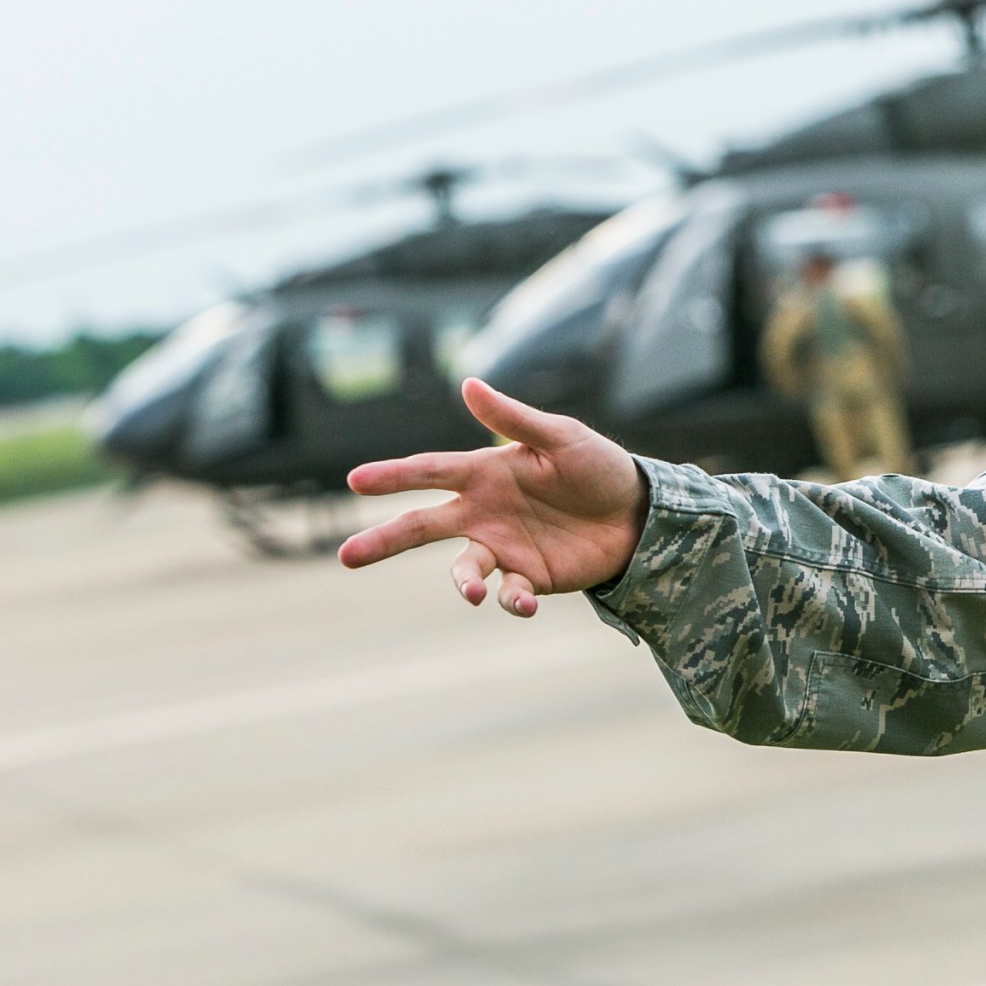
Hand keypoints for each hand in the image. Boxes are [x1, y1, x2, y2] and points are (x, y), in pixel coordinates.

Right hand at [336, 378, 647, 616]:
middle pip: (422, 526)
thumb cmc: (597, 467)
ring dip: (462, 580)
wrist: (638, 513)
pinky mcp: (530, 578)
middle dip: (384, 540)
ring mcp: (503, 548)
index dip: (393, 476)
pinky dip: (512, 600)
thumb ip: (514, 418)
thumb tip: (468, 383)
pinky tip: (524, 603)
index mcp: (485, 473)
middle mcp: (484, 512)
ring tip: (471, 590)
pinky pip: (510, 593)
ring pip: (464, 568)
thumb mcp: (560, 437)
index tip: (355, 481)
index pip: (430, 472)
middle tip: (347, 555)